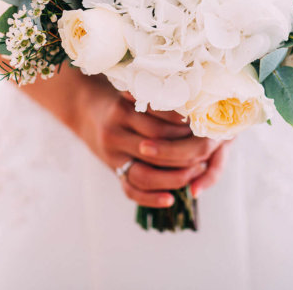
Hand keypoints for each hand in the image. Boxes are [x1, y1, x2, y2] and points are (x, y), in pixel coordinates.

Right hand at [73, 76, 221, 207]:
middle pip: (155, 149)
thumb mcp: (135, 93)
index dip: (183, 128)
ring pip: (145, 174)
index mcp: (122, 111)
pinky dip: (152, 198)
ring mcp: (112, 156)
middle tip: (206, 150)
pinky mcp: (114, 172)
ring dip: (174, 176)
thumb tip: (194, 110)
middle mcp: (114, 134)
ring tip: (197, 170)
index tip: (202, 127)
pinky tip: (170, 199)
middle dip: (184, 152)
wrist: (85, 111)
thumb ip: (158, 100)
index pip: (158, 124)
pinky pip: (131, 191)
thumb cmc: (122, 100)